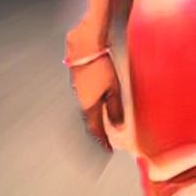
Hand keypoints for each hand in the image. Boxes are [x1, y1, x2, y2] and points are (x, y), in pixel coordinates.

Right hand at [65, 21, 124, 152]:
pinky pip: (85, 97)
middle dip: (97, 131)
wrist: (84, 46)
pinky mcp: (78, 79)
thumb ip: (115, 109)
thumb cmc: (99, 65)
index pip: (95, 129)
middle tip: (104, 139)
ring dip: (95, 117)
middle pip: (90, 120)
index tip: (107, 149)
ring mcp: (78, 89)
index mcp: (89, 106)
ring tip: (102, 123)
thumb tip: (117, 126)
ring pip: (87, 108)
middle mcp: (81, 100)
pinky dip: (92, 104)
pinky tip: (98, 101)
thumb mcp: (113, 89)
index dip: (102, 140)